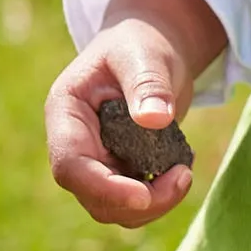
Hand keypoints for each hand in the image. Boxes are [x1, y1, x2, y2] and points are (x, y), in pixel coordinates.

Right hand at [45, 0, 227, 232]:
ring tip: (184, 173)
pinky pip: (134, 200)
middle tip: (183, 178)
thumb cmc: (140, 44)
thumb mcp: (143, 55)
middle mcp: (74, 143)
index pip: (70, 165)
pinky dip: (159, 196)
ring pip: (112, 207)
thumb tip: (155, 119)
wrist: (150, 49)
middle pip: (91, 195)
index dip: (102, 187)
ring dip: (152, 204)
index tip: (143, 196)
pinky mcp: (118, 170)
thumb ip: (147, 84)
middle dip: (137, 202)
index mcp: (66, 113)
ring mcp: (95, 161)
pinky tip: (181, 170)